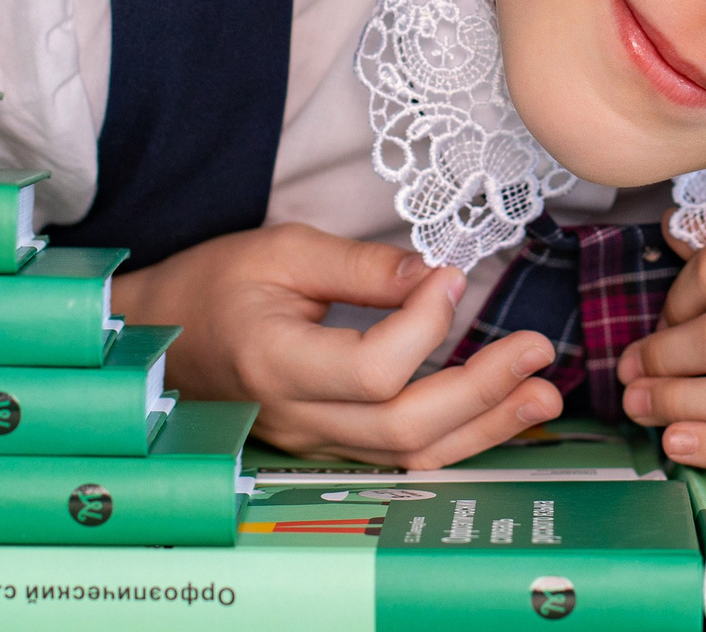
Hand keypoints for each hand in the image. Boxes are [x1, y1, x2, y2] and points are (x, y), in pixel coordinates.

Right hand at [112, 222, 560, 468]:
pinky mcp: (329, 443)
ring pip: (410, 455)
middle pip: (404, 426)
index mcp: (277, 361)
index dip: (423, 327)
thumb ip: (361, 267)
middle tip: (536, 348)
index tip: (448, 278)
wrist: (162, 335)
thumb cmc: (215, 283)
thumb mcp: (282, 249)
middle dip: (482, 391)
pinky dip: (458, 438)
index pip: (371, 368)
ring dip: (485, 426)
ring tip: (543, 393)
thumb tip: (436, 276)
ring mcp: (314, 439)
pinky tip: (501, 413)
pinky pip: (400, 456)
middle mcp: (299, 416)